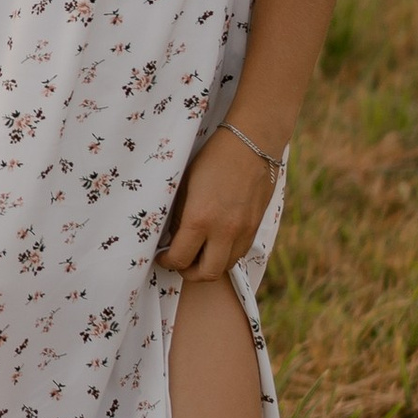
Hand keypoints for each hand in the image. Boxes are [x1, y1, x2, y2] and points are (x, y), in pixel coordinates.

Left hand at [157, 124, 279, 282]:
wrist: (251, 143)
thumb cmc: (212, 159)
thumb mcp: (185, 186)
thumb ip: (179, 217)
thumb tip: (173, 238)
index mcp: (199, 219)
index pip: (180, 258)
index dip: (167, 262)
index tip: (162, 256)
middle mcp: (224, 231)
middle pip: (206, 274)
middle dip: (188, 272)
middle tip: (179, 261)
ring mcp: (243, 231)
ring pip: (225, 266)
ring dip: (209, 265)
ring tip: (197, 252)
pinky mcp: (255, 227)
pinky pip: (239, 253)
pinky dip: (225, 254)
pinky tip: (215, 241)